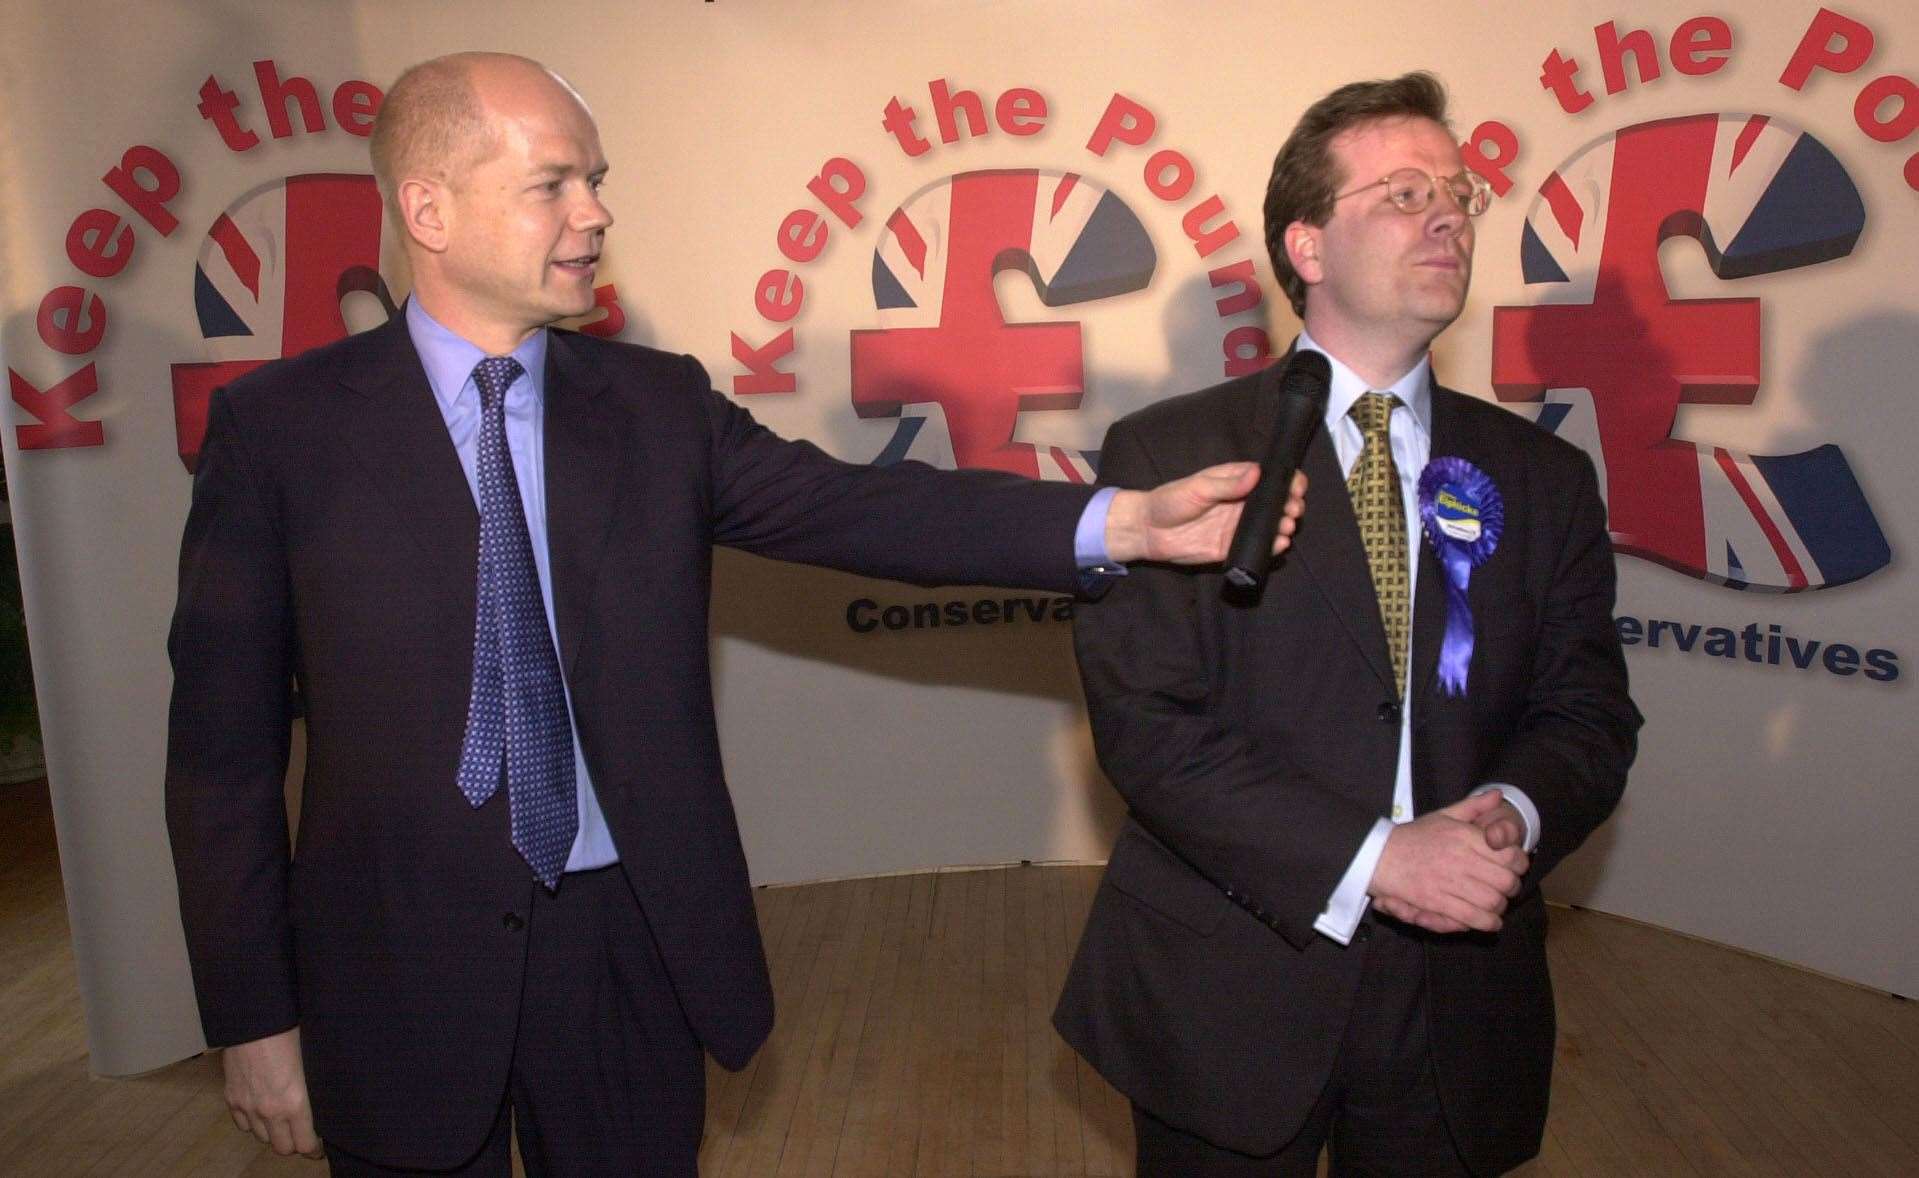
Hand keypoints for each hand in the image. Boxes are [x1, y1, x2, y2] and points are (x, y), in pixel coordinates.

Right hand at [221, 1026, 322, 1157]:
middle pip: (282, 1148)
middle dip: (294, 1143)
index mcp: (295, 1103)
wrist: (256, 1020)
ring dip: (273, 1132)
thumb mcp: (312, 1064)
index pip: (304, 1145)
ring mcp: (248, 1106)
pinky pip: (242, 1124)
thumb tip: (323, 1104)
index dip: (314, 1148)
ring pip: (262, 1137)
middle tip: (302, 1133)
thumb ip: (313, 1091)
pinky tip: (261, 1110)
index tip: (319, 1144)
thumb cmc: (291, 1034)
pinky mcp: (231, 1098)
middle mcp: (270, 1111)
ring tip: (282, 1120)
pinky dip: (253, 1122)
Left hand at [1103, 463, 1306, 564]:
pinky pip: (1258, 546)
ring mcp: (1239, 525)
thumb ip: (1227, 484)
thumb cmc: (1171, 500)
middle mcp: (1243, 502)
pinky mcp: (1233, 546)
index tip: (1296, 488)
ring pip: (1271, 525)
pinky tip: (1278, 544)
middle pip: (1277, 503)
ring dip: (1284, 526)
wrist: (1149, 531)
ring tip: (1286, 527)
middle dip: (1291, 505)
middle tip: (1292, 510)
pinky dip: (1272, 546)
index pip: (1271, 478)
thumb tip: (1257, 473)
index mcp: (1237, 481)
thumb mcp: (1198, 488)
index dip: (1288, 481)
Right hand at [1368, 792, 1528, 933]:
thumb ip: (1473, 806)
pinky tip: (1490, 922)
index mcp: (1465, 836)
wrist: (1380, 855)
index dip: (1519, 864)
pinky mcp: (1437, 901)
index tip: (1516, 867)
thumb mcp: (1444, 815)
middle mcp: (1461, 859)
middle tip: (1508, 889)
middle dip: (1512, 888)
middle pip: (1506, 881)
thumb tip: (1498, 795)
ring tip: (1498, 904)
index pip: (1509, 854)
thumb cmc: (1414, 836)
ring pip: (1492, 901)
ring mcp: (1449, 881)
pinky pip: (1471, 917)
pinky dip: (1486, 923)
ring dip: (1500, 906)